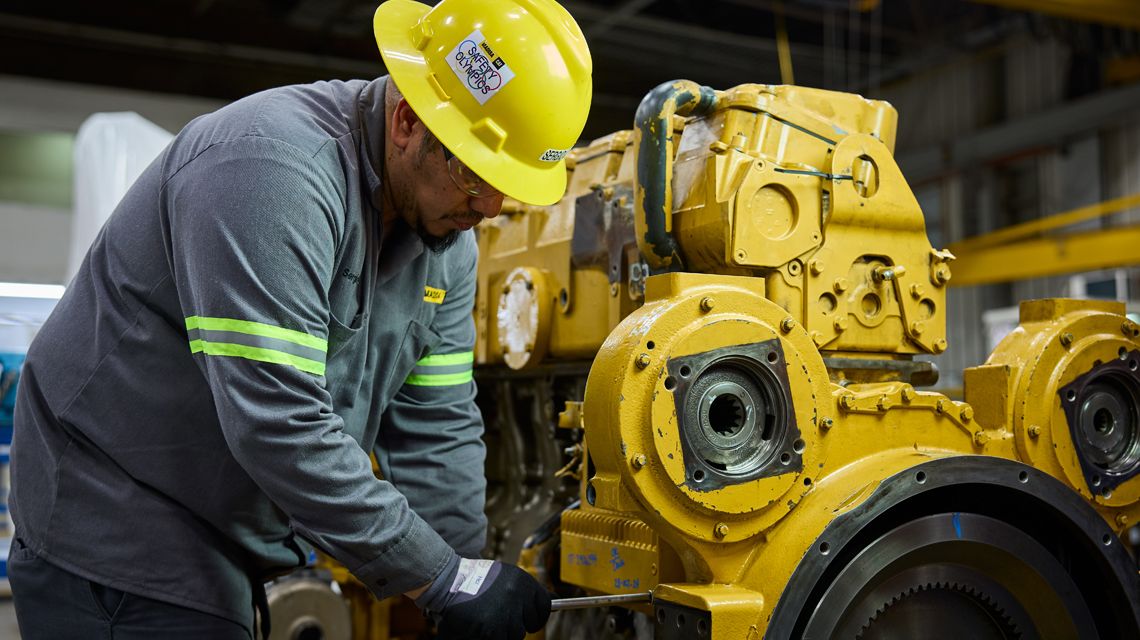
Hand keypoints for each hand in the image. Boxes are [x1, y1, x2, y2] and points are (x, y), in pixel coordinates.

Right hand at [417, 557, 550, 639]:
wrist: (449, 580)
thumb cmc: (476, 580)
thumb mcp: (506, 577)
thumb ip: (525, 591)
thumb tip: (553, 603)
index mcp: (523, 581)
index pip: (544, 606)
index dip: (535, 616)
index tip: (528, 620)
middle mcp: (518, 595)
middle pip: (529, 624)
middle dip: (516, 625)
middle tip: (499, 618)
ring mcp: (506, 612)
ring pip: (515, 635)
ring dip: (502, 632)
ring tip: (487, 619)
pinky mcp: (492, 628)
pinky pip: (500, 639)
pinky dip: (490, 636)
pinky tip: (480, 625)